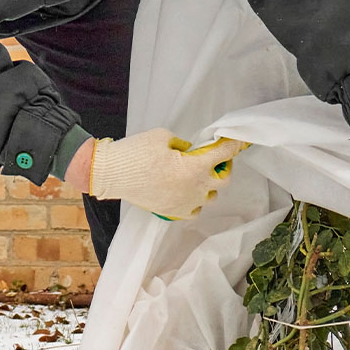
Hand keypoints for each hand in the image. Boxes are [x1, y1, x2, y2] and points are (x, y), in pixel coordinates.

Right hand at [87, 128, 248, 219]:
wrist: (110, 174)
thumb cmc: (136, 152)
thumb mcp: (163, 137)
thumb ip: (185, 145)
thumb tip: (192, 152)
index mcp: (196, 167)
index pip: (224, 154)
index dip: (233, 145)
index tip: (239, 141)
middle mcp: (196, 188)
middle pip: (224, 180)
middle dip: (223, 167)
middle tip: (215, 159)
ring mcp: (187, 203)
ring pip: (211, 197)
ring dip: (209, 185)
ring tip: (197, 176)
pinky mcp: (175, 212)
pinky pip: (195, 210)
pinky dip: (196, 200)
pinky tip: (187, 191)